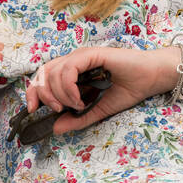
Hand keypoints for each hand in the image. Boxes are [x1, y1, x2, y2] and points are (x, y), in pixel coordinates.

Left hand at [26, 44, 182, 133]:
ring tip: (77, 105)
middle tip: (56, 110)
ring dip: (60, 94)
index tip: (33, 110)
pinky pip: (68, 68)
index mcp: (72, 73)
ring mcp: (81, 56)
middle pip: (42, 73)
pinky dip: (69, 87)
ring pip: (53, 72)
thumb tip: (55, 128)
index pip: (42, 78)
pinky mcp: (91, 54)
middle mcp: (73, 62)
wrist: (150, 79)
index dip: (32, 93)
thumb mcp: (98, 111)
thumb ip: (77, 119)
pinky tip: (80, 99)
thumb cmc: (127, 90)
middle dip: (42, 94)